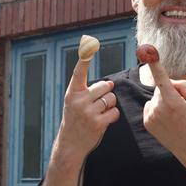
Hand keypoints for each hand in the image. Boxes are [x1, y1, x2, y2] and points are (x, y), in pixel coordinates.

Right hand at [55, 38, 119, 159]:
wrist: (70, 143)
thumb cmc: (75, 119)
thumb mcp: (74, 102)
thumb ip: (88, 91)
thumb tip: (110, 84)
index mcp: (72, 92)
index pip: (79, 72)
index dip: (85, 58)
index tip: (88, 42)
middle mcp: (79, 100)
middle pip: (105, 86)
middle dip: (106, 93)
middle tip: (96, 104)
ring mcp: (88, 112)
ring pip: (111, 99)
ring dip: (110, 105)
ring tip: (98, 113)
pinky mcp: (97, 123)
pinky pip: (114, 112)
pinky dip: (112, 116)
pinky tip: (103, 121)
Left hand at [142, 56, 185, 165]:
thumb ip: (183, 85)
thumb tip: (169, 81)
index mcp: (171, 101)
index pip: (161, 78)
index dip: (155, 63)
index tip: (148, 51)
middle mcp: (158, 108)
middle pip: (162, 88)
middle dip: (171, 92)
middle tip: (182, 108)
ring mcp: (150, 116)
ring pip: (156, 98)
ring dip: (164, 101)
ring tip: (176, 116)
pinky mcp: (147, 122)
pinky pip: (152, 107)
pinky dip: (159, 109)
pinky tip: (169, 120)